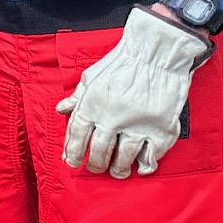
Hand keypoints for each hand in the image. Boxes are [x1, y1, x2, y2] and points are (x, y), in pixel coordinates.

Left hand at [57, 6, 211, 176]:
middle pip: (99, 152)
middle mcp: (112, 119)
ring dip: (119, 168)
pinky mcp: (161, 128)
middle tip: (97, 168)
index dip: (73, 152)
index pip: (76, 137)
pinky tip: (141, 166)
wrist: (158, 52)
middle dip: (96, 164)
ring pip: (124, 158)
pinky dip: (145, 164)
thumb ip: (77, 97)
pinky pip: (151, 155)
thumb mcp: (92, 76)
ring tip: (117, 171)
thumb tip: (61, 110)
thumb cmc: (123, 61)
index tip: (72, 161)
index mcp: (91, 106)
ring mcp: (137, 126)